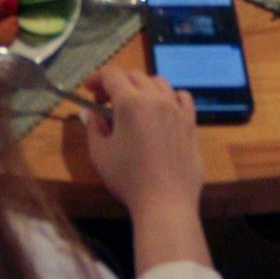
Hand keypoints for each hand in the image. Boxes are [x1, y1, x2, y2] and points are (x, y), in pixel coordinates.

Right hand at [82, 65, 203, 221]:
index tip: (89, 89)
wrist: (165, 203)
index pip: (112, 75)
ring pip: (158, 82)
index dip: (97, 78)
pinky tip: (163, 109)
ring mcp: (176, 109)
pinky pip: (182, 97)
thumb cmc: (128, 179)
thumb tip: (91, 112)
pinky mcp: (190, 123)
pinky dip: (169, 97)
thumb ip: (93, 127)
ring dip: (142, 87)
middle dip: (117, 83)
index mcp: (130, 103)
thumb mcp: (100, 154)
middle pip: (134, 76)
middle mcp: (155, 99)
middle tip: (106, 102)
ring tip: (134, 105)